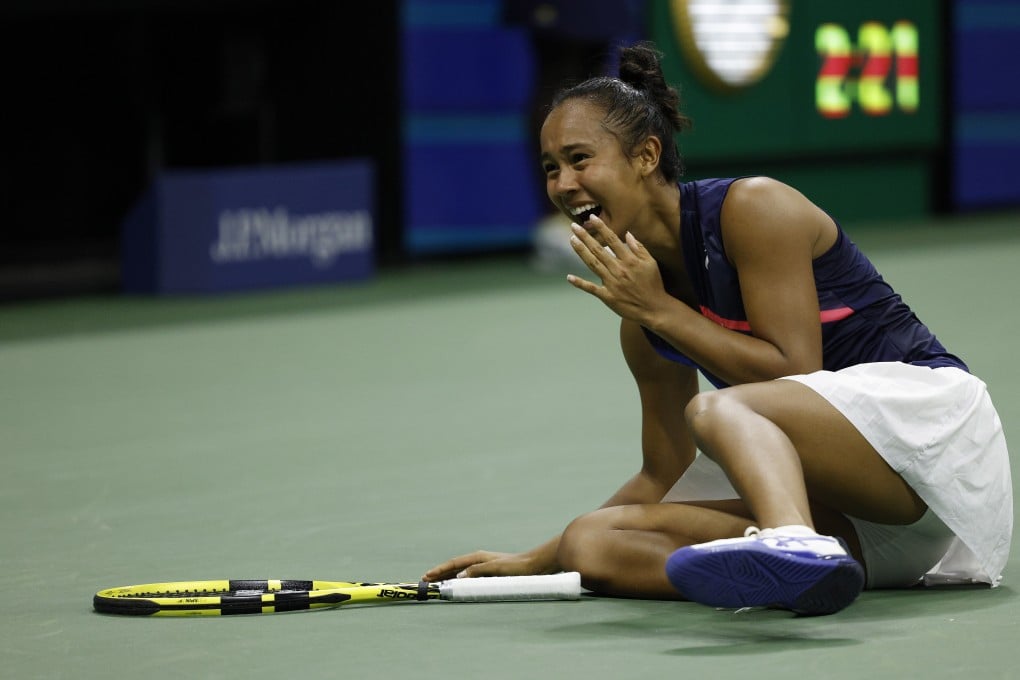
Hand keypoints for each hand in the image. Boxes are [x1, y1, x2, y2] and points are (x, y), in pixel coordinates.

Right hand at [421, 550, 542, 581]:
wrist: (535, 564)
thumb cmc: (517, 566)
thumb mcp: (496, 569)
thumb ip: (477, 571)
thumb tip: (459, 576)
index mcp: (478, 558)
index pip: (453, 564)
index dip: (439, 570)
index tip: (427, 576)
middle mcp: (479, 560)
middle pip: (454, 566)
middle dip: (440, 573)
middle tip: (426, 580)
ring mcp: (484, 565)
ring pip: (461, 571)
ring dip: (448, 576)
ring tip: (437, 583)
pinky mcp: (490, 572)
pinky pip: (469, 576)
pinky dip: (460, 580)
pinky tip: (458, 585)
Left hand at [567, 216, 669, 324]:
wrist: (653, 308)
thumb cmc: (653, 284)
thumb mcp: (650, 263)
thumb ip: (639, 248)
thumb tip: (627, 234)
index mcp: (630, 260)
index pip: (613, 239)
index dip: (601, 227)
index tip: (592, 217)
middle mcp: (619, 270)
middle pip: (598, 250)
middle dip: (585, 237)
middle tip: (574, 226)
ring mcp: (611, 283)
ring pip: (593, 264)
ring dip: (581, 251)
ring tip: (572, 240)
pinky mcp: (607, 296)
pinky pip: (591, 288)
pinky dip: (580, 283)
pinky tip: (569, 277)